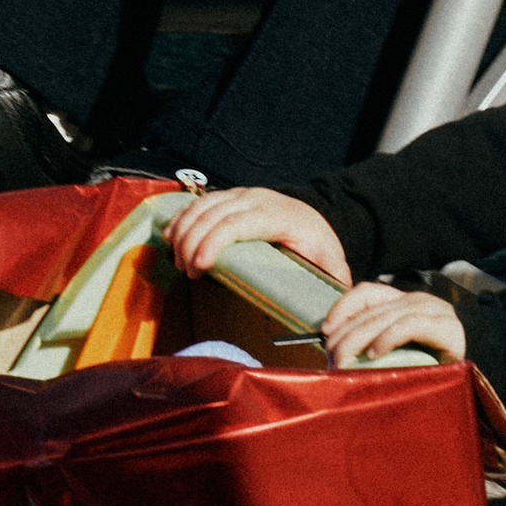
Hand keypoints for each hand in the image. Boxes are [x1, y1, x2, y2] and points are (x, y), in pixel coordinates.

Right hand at [166, 185, 349, 286]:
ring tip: (180, 262)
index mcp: (279, 216)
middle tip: (188, 272)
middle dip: (193, 243)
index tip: (199, 266)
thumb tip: (333, 311)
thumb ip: (333, 283)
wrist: (316, 214)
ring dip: (184, 232)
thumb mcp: (330, 261)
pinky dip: (183, 218)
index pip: (238, 223)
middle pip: (214, 215)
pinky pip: (200, 203)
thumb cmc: (317, 242)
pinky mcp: (230, 197)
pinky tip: (172, 237)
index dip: (214, 241)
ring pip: (203, 207)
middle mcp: (257, 200)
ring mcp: (242, 195)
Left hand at [324, 279, 468, 367]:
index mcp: (404, 303)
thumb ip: (364, 344)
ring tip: (346, 360)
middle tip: (331, 358)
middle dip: (347, 333)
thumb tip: (329, 344)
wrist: (452, 403)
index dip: (344, 307)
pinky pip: (411, 324)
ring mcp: (438, 312)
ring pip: (389, 316)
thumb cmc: (414, 381)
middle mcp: (421, 302)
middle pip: (375, 309)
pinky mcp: (449, 328)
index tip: (325, 331)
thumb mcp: (383, 358)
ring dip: (361, 338)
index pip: (369, 293)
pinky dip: (388, 337)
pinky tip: (374, 354)